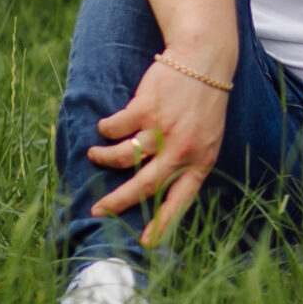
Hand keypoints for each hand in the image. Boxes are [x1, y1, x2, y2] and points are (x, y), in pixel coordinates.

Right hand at [88, 55, 231, 246]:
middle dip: (117, 202)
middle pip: (144, 186)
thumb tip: (159, 192)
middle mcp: (183, 149)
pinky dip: (106, 131)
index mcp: (201, 161)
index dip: (162, 223)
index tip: (145, 242)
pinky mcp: (145, 108)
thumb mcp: (207, 138)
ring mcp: (163, 129)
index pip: (180, 200)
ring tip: (95, 156)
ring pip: (123, 157)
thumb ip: (187, 162)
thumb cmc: (203, 103)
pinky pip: (115, 129)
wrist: (204, 60)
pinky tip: (105, 129)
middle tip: (96, 211)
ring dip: (103, 159)